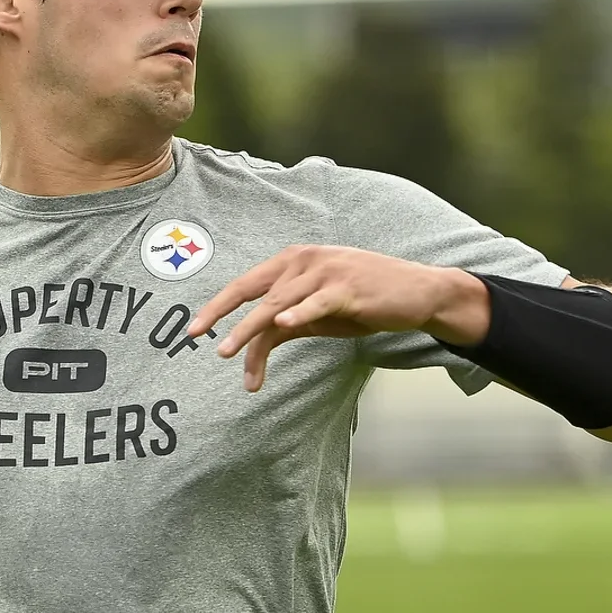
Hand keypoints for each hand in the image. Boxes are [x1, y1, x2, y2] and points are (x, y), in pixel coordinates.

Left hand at [187, 246, 488, 391]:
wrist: (418, 293)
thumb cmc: (364, 302)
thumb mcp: (319, 315)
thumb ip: (286, 325)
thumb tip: (253, 346)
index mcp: (294, 262)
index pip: (247, 283)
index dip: (218, 305)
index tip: (193, 329)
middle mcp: (305, 261)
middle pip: (253, 289)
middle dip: (221, 313)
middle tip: (197, 336)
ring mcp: (327, 272)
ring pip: (278, 302)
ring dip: (249, 329)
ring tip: (226, 351)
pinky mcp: (349, 288)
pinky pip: (317, 302)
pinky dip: (298, 312)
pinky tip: (280, 324)